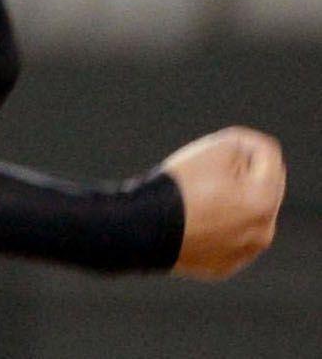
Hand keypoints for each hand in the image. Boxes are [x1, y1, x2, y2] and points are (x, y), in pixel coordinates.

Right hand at [159, 126, 284, 279]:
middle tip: (201, 174)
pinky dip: (213, 228)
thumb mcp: (214, 149)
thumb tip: (253, 155)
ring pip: (243, 217)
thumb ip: (243, 144)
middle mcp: (262, 232)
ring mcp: (242, 254)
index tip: (211, 149)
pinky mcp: (221, 267)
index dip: (241, 145)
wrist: (142, 228)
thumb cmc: (179, 187)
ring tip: (193, 199)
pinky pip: (224, 240)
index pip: (267, 157)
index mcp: (265, 202)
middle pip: (258, 189)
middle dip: (238, 177)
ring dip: (228, 203)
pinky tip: (189, 221)